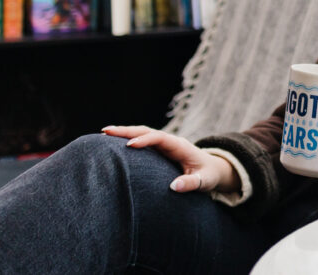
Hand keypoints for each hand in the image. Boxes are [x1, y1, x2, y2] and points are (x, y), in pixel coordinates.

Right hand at [102, 125, 239, 193]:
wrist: (213, 169)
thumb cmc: (209, 175)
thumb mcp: (205, 181)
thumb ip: (191, 183)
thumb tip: (174, 186)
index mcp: (180, 146)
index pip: (160, 139)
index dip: (145, 140)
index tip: (129, 145)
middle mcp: (170, 142)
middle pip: (147, 131)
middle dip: (127, 131)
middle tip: (106, 131)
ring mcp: (164, 144)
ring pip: (142, 134)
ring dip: (125, 133)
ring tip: (104, 133)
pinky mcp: (159, 150)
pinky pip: (142, 141)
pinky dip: (128, 139)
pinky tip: (113, 143)